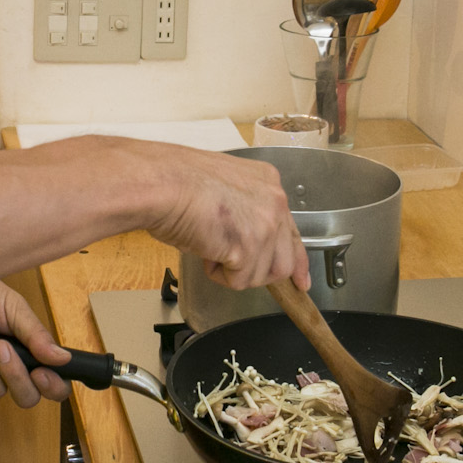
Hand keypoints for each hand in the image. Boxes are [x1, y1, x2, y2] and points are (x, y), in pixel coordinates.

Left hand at [0, 282, 71, 407]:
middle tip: (0, 346)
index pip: (53, 385)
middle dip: (13, 373)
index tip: (39, 372)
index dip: (52, 387)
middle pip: (25, 397)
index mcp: (32, 353)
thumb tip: (64, 359)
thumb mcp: (15, 309)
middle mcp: (11, 370)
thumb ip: (37, 336)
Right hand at [140, 145, 307, 291]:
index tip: (301, 282)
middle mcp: (274, 201)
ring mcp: (265, 224)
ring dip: (234, 271)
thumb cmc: (175, 180)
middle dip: (257, 270)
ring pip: (262, 275)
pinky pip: (240, 281)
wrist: (161, 183)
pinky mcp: (249, 247)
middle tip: (231, 264)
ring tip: (209, 246)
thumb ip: (243, 209)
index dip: (296, 262)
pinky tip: (205, 251)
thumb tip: (241, 239)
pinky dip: (218, 274)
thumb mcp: (222, 187)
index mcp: (267, 181)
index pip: (291, 230)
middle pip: (284, 261)